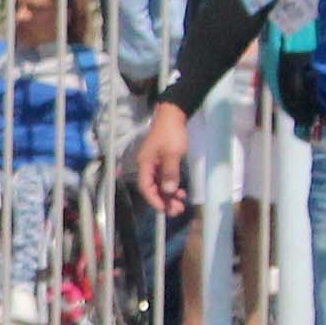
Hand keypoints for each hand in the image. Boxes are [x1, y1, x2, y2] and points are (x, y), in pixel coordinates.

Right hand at [133, 100, 192, 215]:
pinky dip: (171, 186)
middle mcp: (146, 166)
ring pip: (158, 184)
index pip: (145, 187)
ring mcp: (154, 163)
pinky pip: (164, 178)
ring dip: (168, 195)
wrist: (173, 114)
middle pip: (151, 188)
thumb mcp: (172, 153)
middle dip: (163, 200)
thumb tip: (168, 191)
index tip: (166, 209)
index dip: (155, 200)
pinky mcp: (161, 160)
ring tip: (181, 202)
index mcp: (145, 164)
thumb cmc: (171, 133)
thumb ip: (170, 173)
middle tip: (177, 210)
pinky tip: (180, 191)